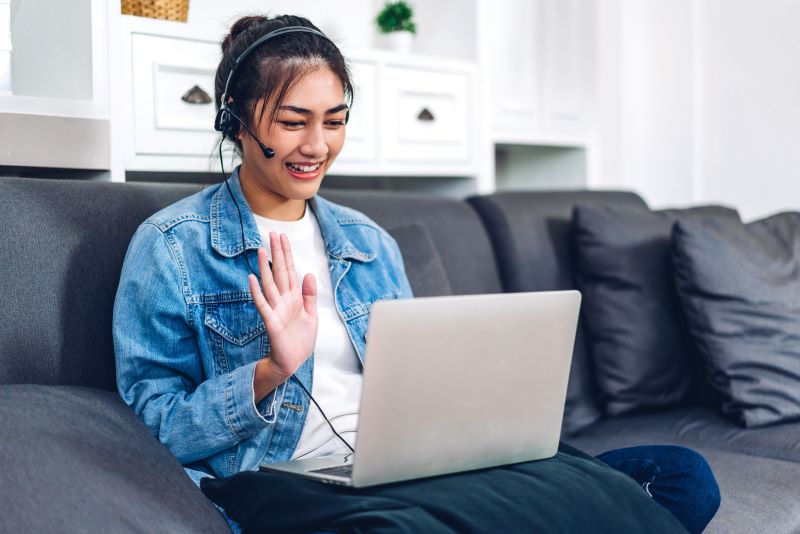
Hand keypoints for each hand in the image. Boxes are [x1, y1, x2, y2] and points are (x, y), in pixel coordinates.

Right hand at [249, 232, 317, 382]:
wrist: (293, 362)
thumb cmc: (299, 340)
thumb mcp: (311, 315)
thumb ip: (310, 295)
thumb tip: (309, 274)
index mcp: (294, 298)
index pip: (289, 271)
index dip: (286, 254)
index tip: (282, 237)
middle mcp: (283, 300)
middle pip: (279, 272)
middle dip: (277, 254)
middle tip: (272, 235)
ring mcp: (276, 310)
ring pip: (269, 284)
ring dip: (265, 268)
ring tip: (261, 251)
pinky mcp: (271, 322)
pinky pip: (263, 305)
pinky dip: (257, 292)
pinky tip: (252, 279)